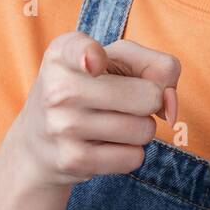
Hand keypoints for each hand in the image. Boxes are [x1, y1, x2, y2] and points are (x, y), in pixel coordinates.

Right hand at [9, 32, 180, 188]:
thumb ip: (158, 66)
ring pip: (144, 130)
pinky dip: (130, 153)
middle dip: (148, 102)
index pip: (80, 50)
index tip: (93, 62)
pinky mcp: (72, 160)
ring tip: (111, 123)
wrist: (39, 143)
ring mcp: (62, 126)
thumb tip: (170, 107)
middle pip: (148, 96)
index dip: (91, 55)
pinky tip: (105, 146)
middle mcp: (57, 88)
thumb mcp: (116, 61)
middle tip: (123, 102)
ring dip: (140, 129)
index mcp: (62, 53)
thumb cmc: (90, 91)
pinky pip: (134, 157)